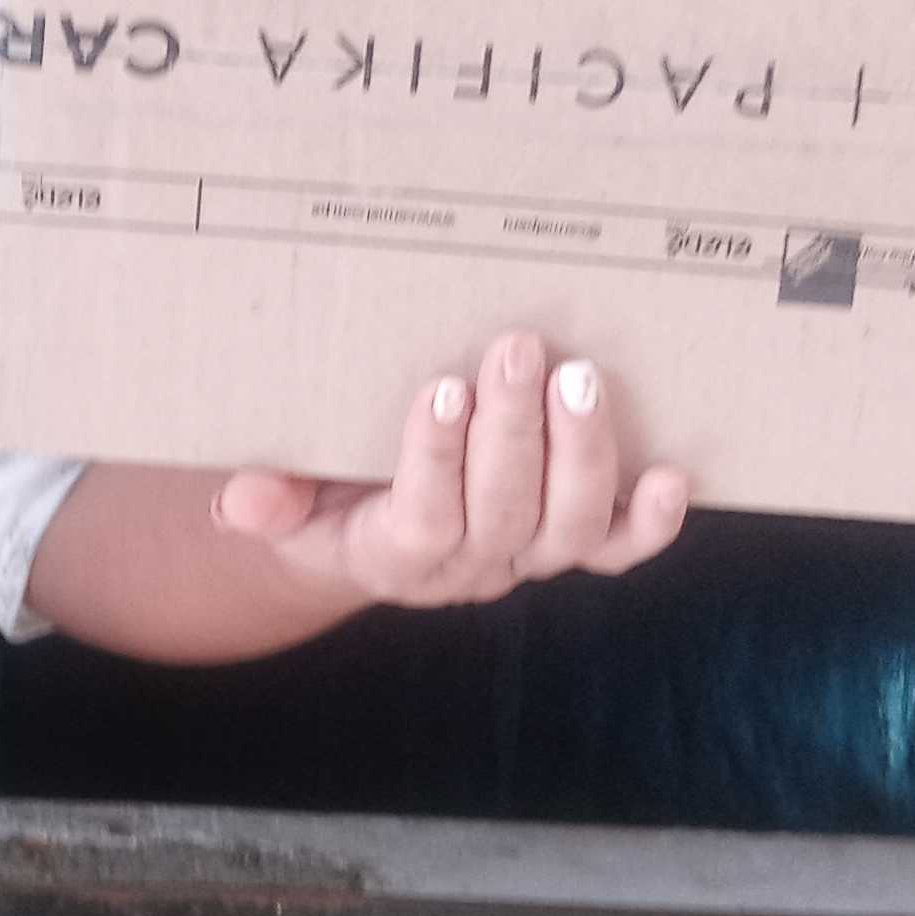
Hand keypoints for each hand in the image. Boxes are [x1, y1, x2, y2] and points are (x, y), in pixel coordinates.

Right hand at [208, 332, 688, 610]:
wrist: (372, 544)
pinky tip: (673, 475)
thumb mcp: (285, 501)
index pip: (421, 518)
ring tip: (580, 379)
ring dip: (582, 452)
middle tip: (518, 349)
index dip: (433, 460)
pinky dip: (651, 522)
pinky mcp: (575, 548)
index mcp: (394, 554)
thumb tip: (241, 500)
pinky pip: (620, 551)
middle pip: (505, 510)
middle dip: (515, 429)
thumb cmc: (326, 501)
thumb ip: (268, 499)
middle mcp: (473, 566)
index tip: (439, 390)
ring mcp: (529, 558)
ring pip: (570, 525)